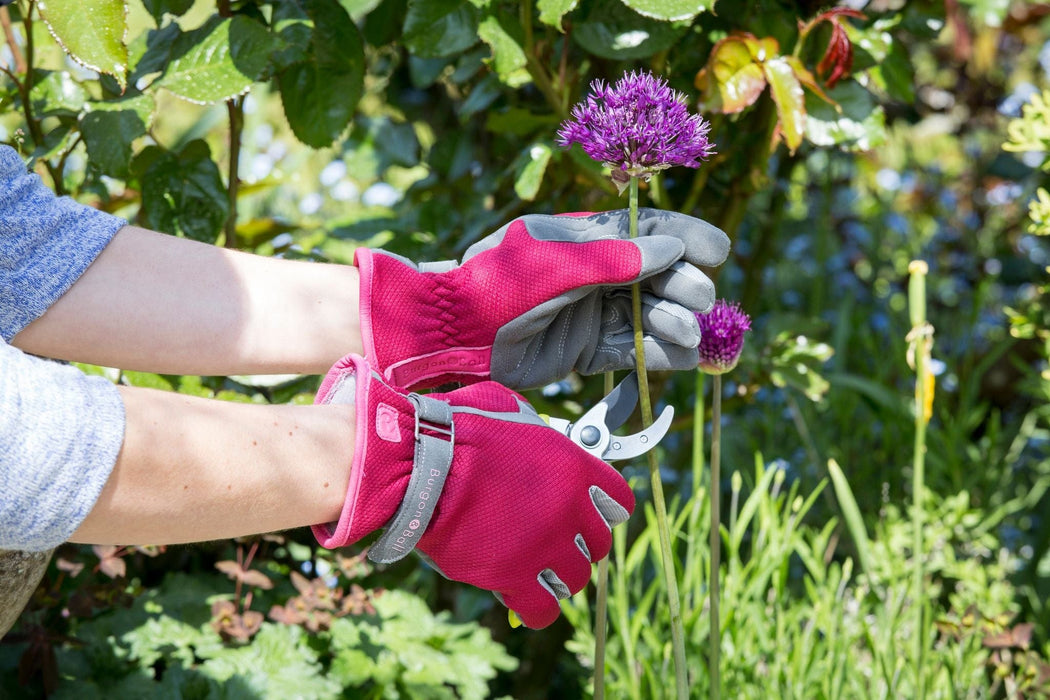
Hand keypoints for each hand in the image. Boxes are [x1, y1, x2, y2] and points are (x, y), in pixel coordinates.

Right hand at [312, 353, 634, 628]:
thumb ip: (534, 429)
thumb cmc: (457, 430)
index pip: (618, 501)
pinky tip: (523, 599)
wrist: (420, 467)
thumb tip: (534, 431)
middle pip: (598, 544)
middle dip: (579, 543)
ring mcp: (546, 547)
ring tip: (535, 569)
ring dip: (557, 575)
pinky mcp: (515, 577)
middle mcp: (570, 511)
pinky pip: (543, 609)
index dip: (603, 509)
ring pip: (574, 578)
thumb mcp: (509, 410)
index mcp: (574, 469)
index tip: (589, 514)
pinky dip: (537, 609)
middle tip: (554, 541)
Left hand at [356, 208, 729, 389]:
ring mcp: (593, 312)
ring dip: (676, 321)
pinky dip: (660, 353)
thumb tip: (672, 249)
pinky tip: (680, 356)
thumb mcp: (555, 264)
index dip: (686, 239)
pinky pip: (634, 349)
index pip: (647, 232)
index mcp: (586, 239)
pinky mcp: (588, 351)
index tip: (717, 250)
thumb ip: (613, 259)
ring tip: (685, 332)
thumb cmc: (499, 286)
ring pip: (652, 315)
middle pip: (659, 275)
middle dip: (684, 284)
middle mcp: (596, 274)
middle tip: (696, 297)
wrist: (455, 336)